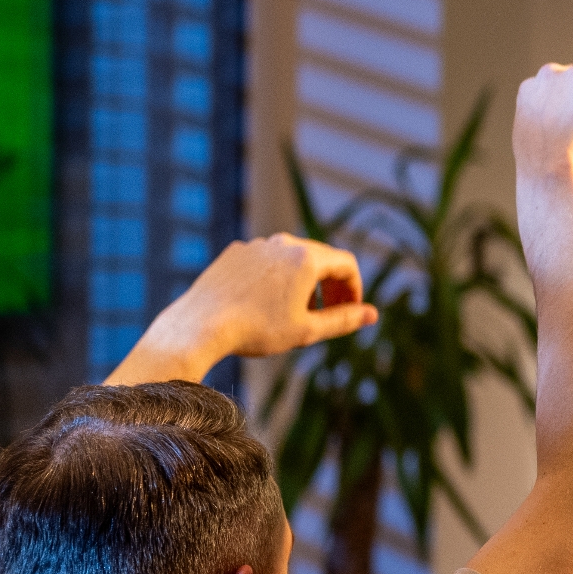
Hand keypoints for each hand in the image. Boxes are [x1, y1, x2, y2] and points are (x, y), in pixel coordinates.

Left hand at [123, 234, 375, 379]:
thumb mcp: (307, 330)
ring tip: (295, 311)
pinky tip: (263, 305)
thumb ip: (343, 320)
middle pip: (321, 258)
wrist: (200, 325)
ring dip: (303, 282)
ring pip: (292, 259)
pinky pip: (265, 261)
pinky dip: (274, 278)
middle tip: (329, 313)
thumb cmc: (256, 330)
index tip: (350, 311)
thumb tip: (372, 315)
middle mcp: (284, 243)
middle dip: (330, 285)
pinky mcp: (235, 252)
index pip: (347, 265)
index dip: (354, 289)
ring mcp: (256, 245)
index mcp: (307, 258)